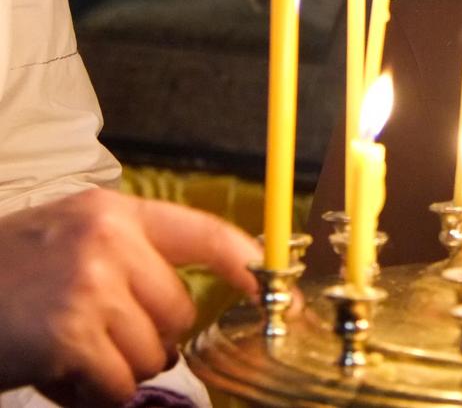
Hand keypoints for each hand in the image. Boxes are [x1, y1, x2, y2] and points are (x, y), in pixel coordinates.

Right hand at [0, 190, 260, 406]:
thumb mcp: (61, 242)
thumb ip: (123, 261)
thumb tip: (183, 310)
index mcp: (110, 213)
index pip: (201, 232)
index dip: (242, 263)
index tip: (268, 286)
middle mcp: (108, 240)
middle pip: (179, 312)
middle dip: (147, 341)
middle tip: (95, 342)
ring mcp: (90, 285)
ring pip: (151, 354)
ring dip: (113, 371)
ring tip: (63, 353)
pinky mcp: (71, 333)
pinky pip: (116, 385)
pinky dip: (88, 394)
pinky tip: (52, 373)